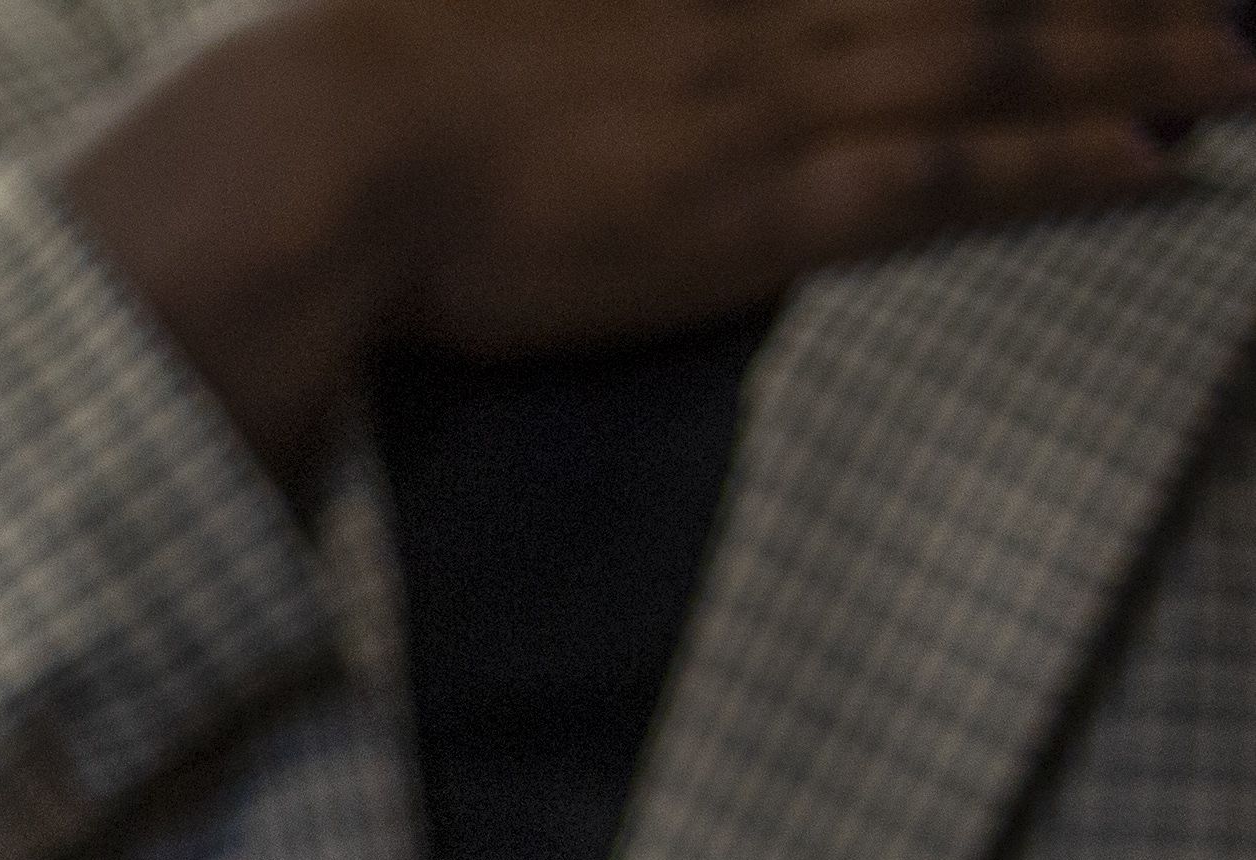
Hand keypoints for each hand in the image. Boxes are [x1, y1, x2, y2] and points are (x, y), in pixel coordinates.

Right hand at [343, 0, 1254, 352]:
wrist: (321, 153)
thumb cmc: (352, 90)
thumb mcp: (461, 10)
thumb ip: (549, 24)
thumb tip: (572, 49)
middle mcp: (756, 14)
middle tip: (1230, 5)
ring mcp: (765, 104)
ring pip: (992, 62)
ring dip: (1133, 59)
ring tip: (1240, 67)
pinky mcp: (751, 212)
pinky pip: (942, 179)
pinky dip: (1055, 165)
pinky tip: (1150, 163)